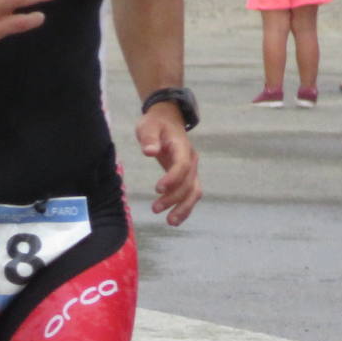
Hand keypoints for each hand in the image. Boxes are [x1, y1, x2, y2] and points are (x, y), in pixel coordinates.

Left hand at [135, 106, 201, 226]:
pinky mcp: (187, 176)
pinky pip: (190, 193)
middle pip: (189, 183)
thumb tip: (149, 152)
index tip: (158, 189)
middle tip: (155, 209)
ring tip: (170, 222)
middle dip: (174, 198)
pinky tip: (174, 218)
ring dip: (183, 208)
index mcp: (182, 147)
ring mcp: (191, 169)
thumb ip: (149, 138)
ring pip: (193, 192)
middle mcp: (191, 160)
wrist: (167, 119)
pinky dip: (184, 206)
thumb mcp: (148, 125)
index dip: (173, 178)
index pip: (183, 165)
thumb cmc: (155, 123)